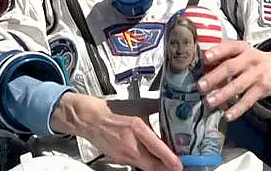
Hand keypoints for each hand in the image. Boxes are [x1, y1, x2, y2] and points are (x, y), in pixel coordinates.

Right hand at [51, 92, 181, 170]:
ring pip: (145, 166)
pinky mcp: (119, 159)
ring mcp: (123, 154)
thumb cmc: (112, 110)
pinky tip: (150, 157)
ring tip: (166, 162)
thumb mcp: (138, 105)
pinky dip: (145, 162)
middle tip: (177, 165)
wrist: (90, 118)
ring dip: (156, 166)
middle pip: (153, 165)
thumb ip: (156, 106)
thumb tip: (170, 106)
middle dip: (166, 167)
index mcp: (137, 128)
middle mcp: (131, 145)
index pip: (157, 149)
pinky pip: (136, 164)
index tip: (180, 164)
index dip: (171, 160)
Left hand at [196, 41, 270, 121]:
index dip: (217, 52)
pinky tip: (228, 115)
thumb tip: (204, 67)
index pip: (229, 47)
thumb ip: (225, 57)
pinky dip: (237, 109)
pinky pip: (248, 100)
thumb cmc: (254, 60)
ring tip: (209, 102)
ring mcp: (257, 75)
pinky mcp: (262, 89)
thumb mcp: (243, 52)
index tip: (206, 58)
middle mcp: (250, 60)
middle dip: (214, 77)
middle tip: (200, 86)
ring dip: (222, 95)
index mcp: (243, 48)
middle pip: (230, 68)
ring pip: (237, 86)